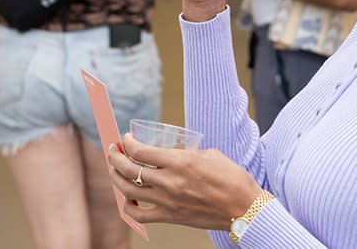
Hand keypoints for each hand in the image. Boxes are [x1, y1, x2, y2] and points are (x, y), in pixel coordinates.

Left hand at [108, 133, 262, 229]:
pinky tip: (128, 198)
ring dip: (117, 178)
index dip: (128, 143)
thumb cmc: (232, 178)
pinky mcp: (171, 217)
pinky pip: (140, 215)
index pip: (141, 152)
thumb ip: (185, 153)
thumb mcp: (209, 155)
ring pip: (129, 190)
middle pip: (129, 169)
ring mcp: (168, 202)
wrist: (244, 208)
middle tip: (113, 150)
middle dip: (115, 157)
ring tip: (115, 170)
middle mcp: (171, 182)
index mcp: (181, 161)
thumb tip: (169, 152)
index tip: (125, 139)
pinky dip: (128, 206)